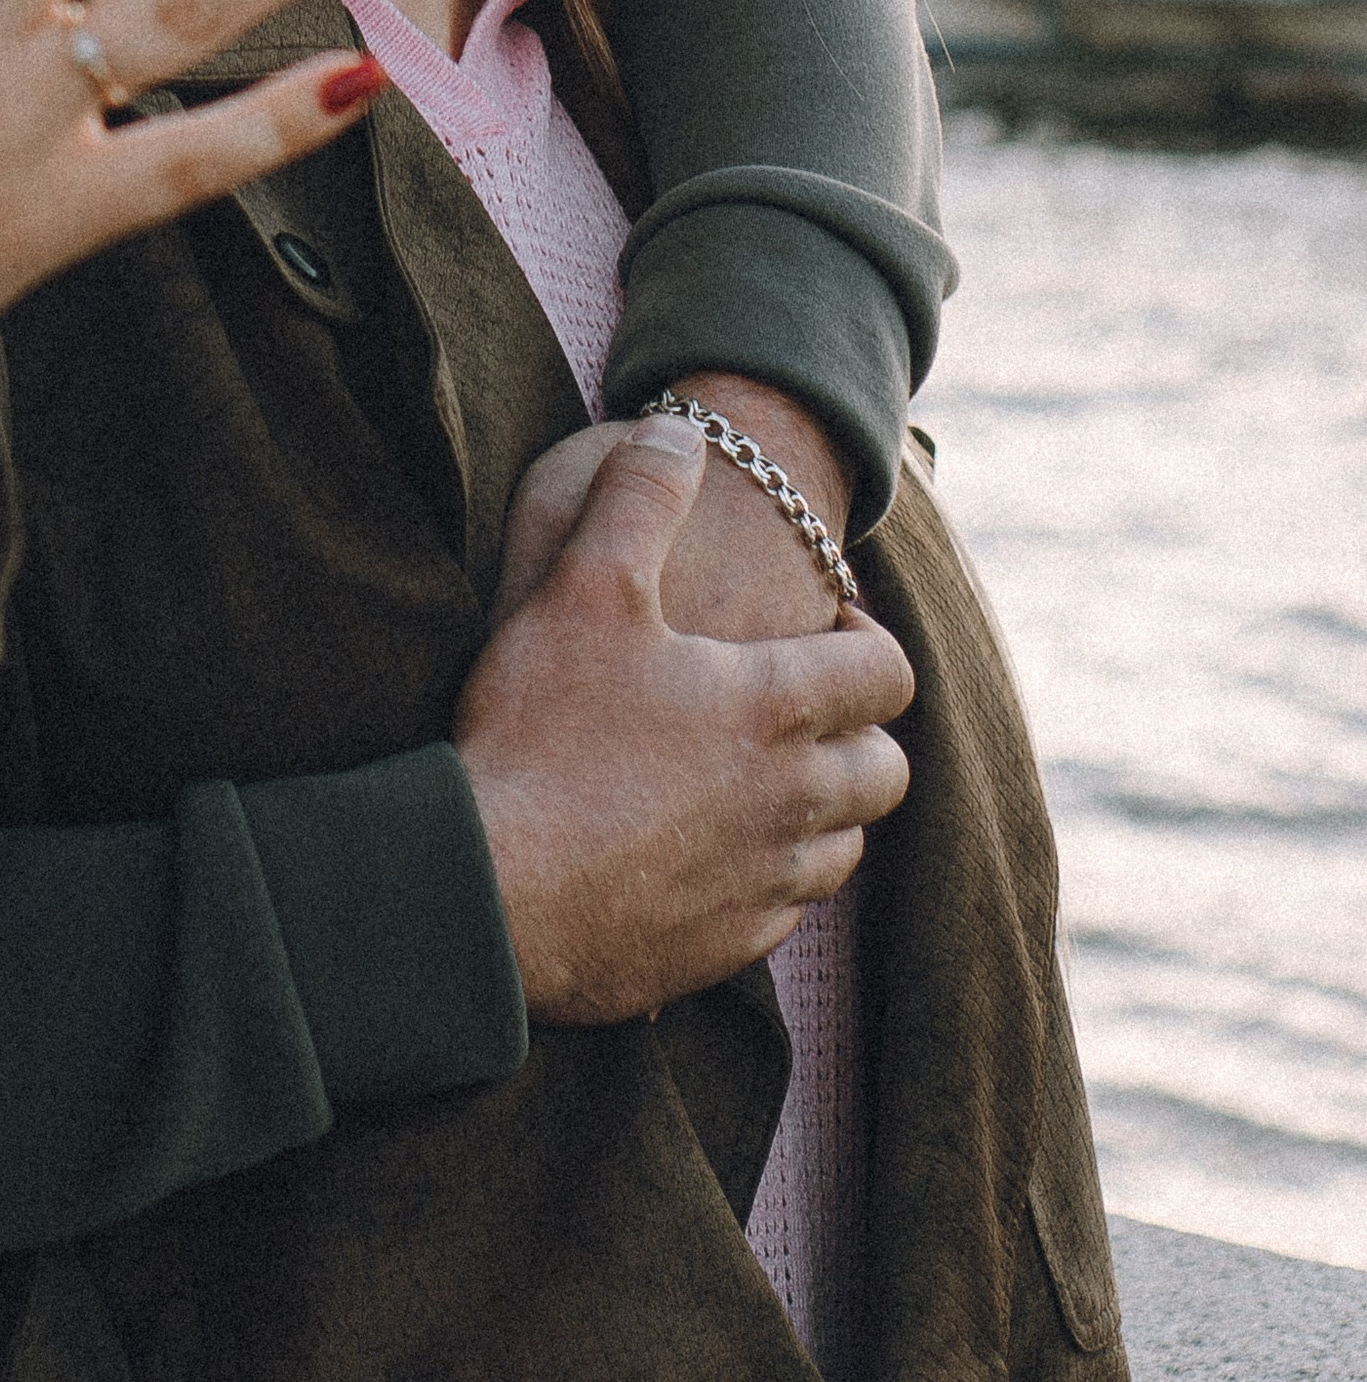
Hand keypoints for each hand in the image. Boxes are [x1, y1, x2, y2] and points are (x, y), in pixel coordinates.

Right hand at [455, 416, 912, 1021]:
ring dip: (820, 811)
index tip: (821, 629)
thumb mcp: (580, 587)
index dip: (869, 639)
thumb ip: (638, 499)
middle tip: (795, 709)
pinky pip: (782, 915)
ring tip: (755, 781)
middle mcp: (793, 801)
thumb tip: (679, 433)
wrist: (491, 890)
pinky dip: (764, 880)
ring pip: (842, 849)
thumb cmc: (539, 732)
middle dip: (858, 734)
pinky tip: (704, 855)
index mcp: (777, 708)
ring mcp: (764, 885)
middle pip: (886, 771)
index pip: (889, 673)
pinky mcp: (725, 949)